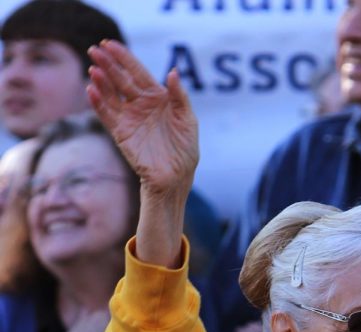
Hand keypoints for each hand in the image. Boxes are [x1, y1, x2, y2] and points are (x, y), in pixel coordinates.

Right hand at [87, 41, 197, 197]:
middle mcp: (140, 104)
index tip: (109, 44)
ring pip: (110, 94)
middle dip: (108, 64)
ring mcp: (129, 118)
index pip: (137, 72)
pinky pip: (106, 115)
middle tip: (94, 50)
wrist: (176, 177)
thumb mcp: (187, 121)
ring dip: (101, 81)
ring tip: (93, 69)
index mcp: (157, 97)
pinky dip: (98, 103)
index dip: (124, 57)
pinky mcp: (121, 133)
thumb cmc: (185, 149)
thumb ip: (180, 96)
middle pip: (120, 79)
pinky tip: (91, 90)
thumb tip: (173, 72)